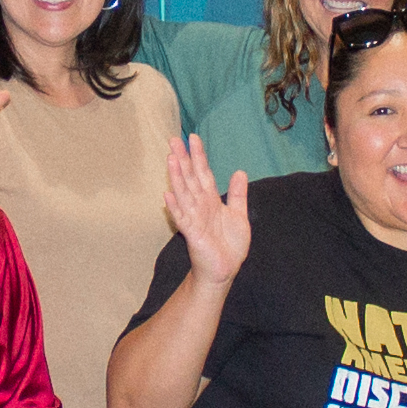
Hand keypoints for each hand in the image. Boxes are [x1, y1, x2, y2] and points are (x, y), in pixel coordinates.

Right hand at [160, 133, 252, 285]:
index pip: (203, 173)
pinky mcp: (191, 233)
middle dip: (183, 159)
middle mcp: (199, 205)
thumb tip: (239, 171)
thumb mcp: (239, 215)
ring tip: (171, 159)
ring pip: (183, 193)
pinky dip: (174, 207)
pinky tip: (167, 195)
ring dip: (176, 177)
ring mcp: (193, 218)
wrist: (225, 269)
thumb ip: (237, 194)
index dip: (198, 156)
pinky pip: (181, 218)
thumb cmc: (229, 245)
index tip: (193, 138)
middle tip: (174, 139)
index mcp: (211, 199)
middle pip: (189, 178)